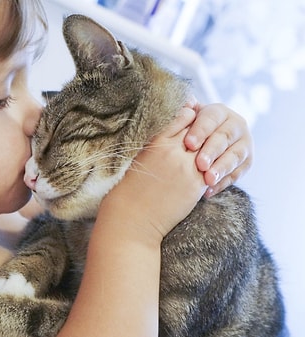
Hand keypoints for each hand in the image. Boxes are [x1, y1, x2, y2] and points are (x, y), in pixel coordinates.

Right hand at [100, 107, 206, 241]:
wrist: (133, 217)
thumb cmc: (130, 188)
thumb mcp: (140, 156)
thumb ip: (157, 142)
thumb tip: (172, 131)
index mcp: (156, 142)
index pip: (182, 117)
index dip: (190, 116)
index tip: (193, 119)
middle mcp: (172, 151)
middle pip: (198, 130)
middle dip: (203, 131)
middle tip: (205, 133)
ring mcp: (186, 168)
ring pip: (208, 149)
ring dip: (210, 148)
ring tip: (207, 152)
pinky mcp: (196, 185)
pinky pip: (211, 169)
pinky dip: (212, 166)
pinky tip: (208, 168)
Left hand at [184, 103, 252, 196]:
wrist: (201, 143)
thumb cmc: (187, 130)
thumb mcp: (184, 120)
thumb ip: (183, 112)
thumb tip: (186, 101)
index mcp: (219, 112)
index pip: (211, 118)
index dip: (200, 130)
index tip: (188, 144)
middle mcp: (236, 125)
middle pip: (225, 137)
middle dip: (212, 151)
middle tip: (200, 164)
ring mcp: (244, 144)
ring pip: (235, 156)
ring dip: (221, 169)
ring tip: (207, 180)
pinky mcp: (246, 162)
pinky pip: (237, 174)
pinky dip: (223, 183)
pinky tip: (209, 192)